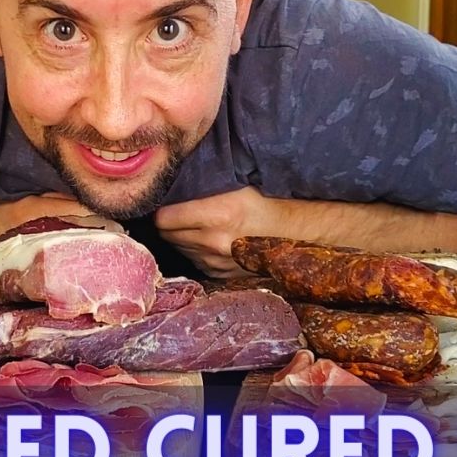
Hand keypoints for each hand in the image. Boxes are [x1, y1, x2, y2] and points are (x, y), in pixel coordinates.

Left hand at [154, 186, 272, 276]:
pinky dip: (196, 251)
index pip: (164, 219)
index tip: (167, 205)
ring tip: (197, 226)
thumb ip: (204, 186)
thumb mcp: (237, 185)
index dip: (162, 210)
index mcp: (217, 215)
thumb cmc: (267, 204)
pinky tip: (209, 240)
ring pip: (179, 248)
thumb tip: (175, 182)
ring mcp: (215, 262)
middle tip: (179, 213)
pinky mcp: (219, 274)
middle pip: (167, 235)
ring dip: (182, 238)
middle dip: (169, 224)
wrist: (294, 236)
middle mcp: (213, 242)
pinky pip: (194, 260)